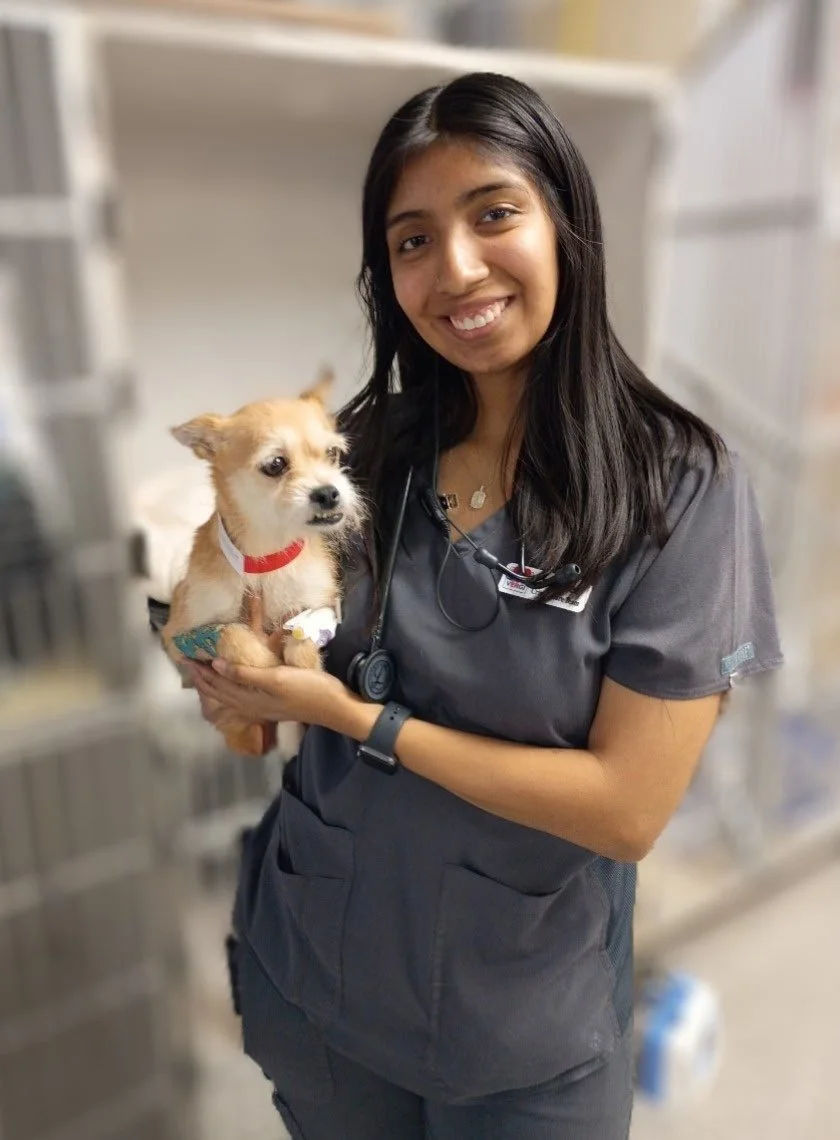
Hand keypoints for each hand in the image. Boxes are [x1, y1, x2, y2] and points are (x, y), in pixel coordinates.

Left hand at [188, 655, 349, 728]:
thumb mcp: (276, 678)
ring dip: (213, 686)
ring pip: (227, 697)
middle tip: (188, 663)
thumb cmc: (306, 689)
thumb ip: (245, 673)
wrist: (332, 707)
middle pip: (218, 693)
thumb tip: (216, 665)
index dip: (201, 670)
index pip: (217, 684)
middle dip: (202, 679)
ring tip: (202, 675)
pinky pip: (238, 698)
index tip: (187, 656)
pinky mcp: (270, 705)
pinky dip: (228, 690)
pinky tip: (230, 687)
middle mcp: (250, 706)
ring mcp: (260, 708)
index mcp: (249, 699)